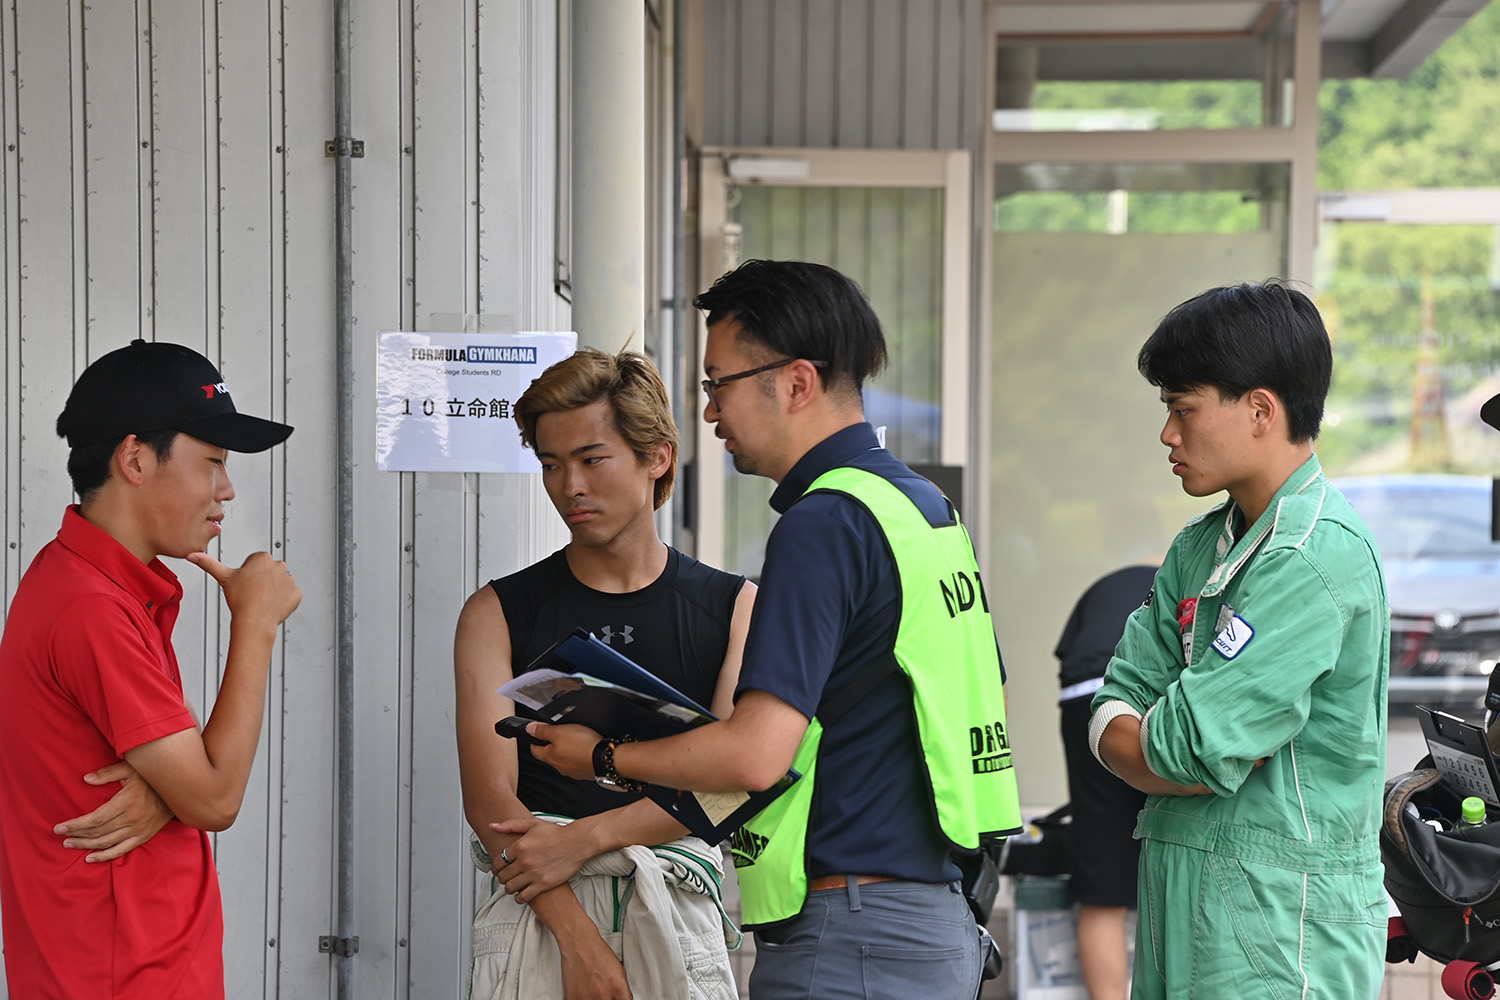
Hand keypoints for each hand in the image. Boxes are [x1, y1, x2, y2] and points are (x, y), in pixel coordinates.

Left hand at [53, 761, 171, 861]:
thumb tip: (86, 779)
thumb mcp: (132, 768)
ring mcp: (139, 830)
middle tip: (61, 837)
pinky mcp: (144, 836)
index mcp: (126, 802)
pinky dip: (105, 857)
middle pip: (97, 833)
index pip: (94, 820)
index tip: (59, 827)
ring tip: (70, 844)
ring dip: (85, 846)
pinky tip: (90, 858)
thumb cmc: (153, 776)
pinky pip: (121, 850)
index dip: (75, 825)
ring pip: (106, 843)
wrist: (180, 788)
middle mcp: (132, 819)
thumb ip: (108, 773)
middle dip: (76, 836)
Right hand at [189, 551, 301, 631]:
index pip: (256, 562)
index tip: (245, 583)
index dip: (248, 573)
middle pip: (269, 571)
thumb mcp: (223, 577)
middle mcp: (280, 565)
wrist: (254, 621)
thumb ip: (208, 563)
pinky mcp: (297, 593)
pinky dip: (283, 600)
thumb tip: (192, 555)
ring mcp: (290, 580)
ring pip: (279, 583)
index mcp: (263, 557)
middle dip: (262, 580)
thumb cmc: (240, 600)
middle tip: (252, 592)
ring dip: (273, 589)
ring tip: (261, 599)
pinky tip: (272, 605)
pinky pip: (290, 595)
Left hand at [490, 817, 592, 902]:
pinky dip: (519, 898)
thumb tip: (492, 826)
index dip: (496, 867)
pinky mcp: (543, 884)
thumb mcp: (532, 824)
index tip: (499, 869)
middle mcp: (524, 861)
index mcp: (520, 846)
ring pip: (510, 888)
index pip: (498, 862)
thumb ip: (510, 825)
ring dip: (509, 888)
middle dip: (502, 878)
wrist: (577, 843)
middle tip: (506, 877)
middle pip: (502, 876)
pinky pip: (523, 897)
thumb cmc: (556, 833)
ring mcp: (533, 874)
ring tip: (513, 885)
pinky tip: (522, 894)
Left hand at [528, 723, 603, 781]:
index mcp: (549, 757)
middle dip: (553, 743)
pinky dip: (580, 755)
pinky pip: (578, 761)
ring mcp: (573, 771)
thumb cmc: (582, 745)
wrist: (604, 758)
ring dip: (568, 750)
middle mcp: (559, 767)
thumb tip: (529, 729)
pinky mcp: (585, 771)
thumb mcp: (558, 731)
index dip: (535, 739)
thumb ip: (542, 730)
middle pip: (550, 754)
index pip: (534, 749)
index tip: (537, 733)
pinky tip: (586, 747)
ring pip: (565, 758)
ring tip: (576, 738)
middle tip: (560, 732)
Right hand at [559, 932, 630, 999]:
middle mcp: (603, 995)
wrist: (579, 943)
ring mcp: (587, 998)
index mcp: (618, 987)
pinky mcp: (572, 998)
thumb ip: (622, 990)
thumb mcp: (619, 971)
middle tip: (602, 990)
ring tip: (592, 989)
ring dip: (594, 998)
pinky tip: (584, 989)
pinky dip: (582, 998)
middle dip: (607, 998)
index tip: (616, 998)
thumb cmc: (597, 953)